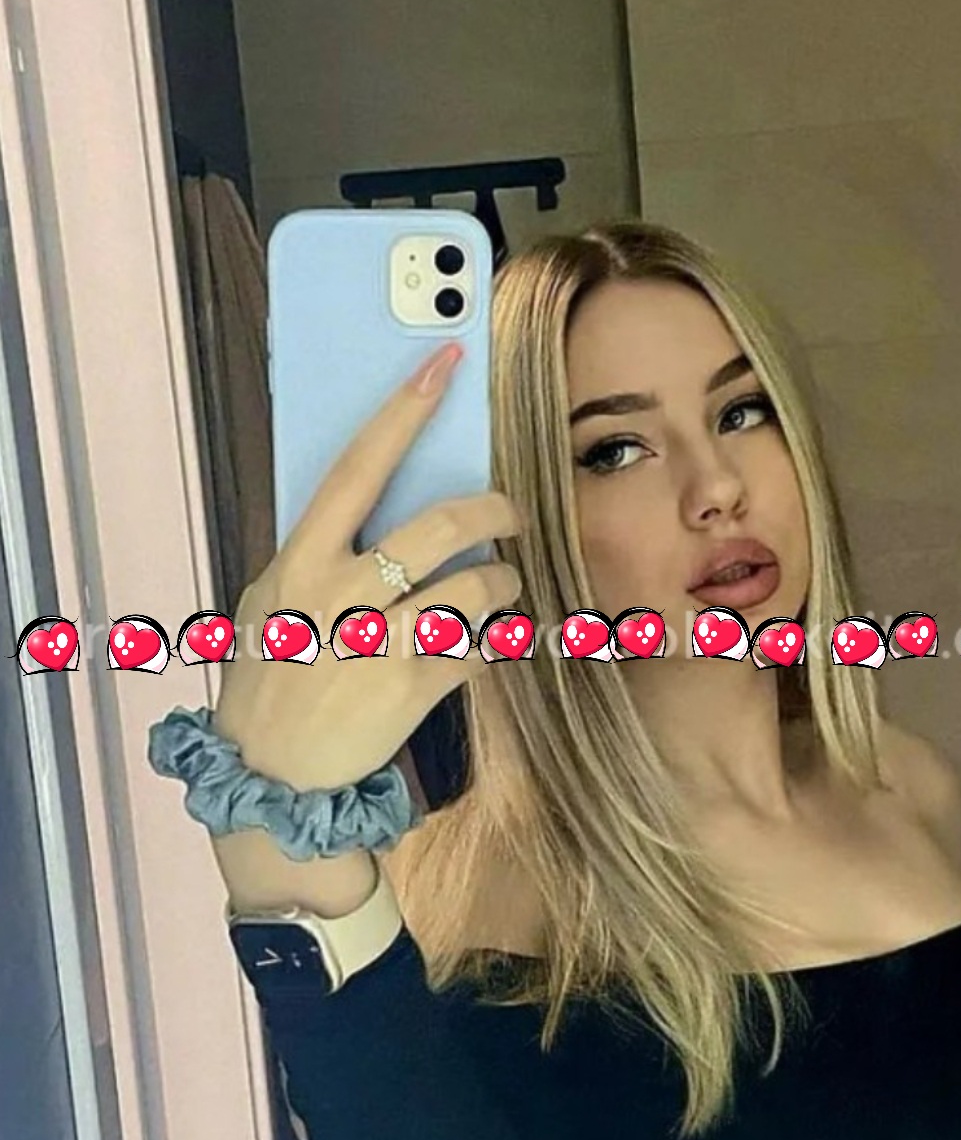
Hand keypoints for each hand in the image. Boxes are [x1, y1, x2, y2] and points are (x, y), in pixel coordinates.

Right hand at [214, 341, 523, 792]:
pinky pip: (480, 647)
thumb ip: (316, 556)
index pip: (358, 466)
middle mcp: (340, 594)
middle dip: (495, 510)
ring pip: (476, 586)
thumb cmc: (271, 678)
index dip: (403, 411)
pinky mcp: (413, 688)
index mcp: (301, 560)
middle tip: (511, 514)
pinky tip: (479, 647)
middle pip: (441, 524)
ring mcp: (379, 642)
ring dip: (504, 583)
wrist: (270, 775)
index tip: (441, 364)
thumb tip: (374, 506)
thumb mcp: (272, 604)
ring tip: (502, 589)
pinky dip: (491, 643)